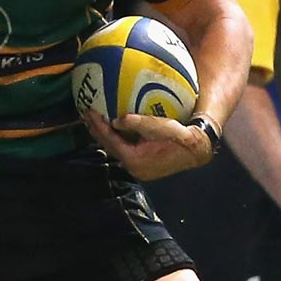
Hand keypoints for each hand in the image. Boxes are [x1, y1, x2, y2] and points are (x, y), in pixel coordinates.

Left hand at [84, 109, 211, 180]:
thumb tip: (115, 120)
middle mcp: (132, 167)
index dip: (98, 126)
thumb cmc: (178, 136)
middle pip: (109, 147)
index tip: (89, 112)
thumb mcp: (156, 126)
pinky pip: (124, 151)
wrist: (194, 150)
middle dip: (96, 131)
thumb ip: (134, 123)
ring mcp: (137, 169)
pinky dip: (116, 140)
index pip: (110, 141)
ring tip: (94, 122)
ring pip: (116, 150)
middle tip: (86, 116)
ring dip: (105, 136)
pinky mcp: (142, 166)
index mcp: (134, 159)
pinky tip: (114, 129)